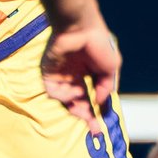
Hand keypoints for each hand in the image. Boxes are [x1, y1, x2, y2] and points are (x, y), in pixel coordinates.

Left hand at [40, 19, 120, 133]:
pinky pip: (52, 90)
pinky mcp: (48, 72)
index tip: (98, 129)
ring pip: (64, 99)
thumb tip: (99, 104)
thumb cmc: (98, 44)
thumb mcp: (109, 68)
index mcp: (87, 76)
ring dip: (74, 105)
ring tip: (81, 104)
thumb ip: (105, 87)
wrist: (80, 28)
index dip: (94, 114)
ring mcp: (59, 75)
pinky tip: (73, 93)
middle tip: (91, 128)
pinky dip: (63, 96)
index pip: (88, 99)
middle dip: (84, 116)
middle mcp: (72, 77)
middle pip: (76, 103)